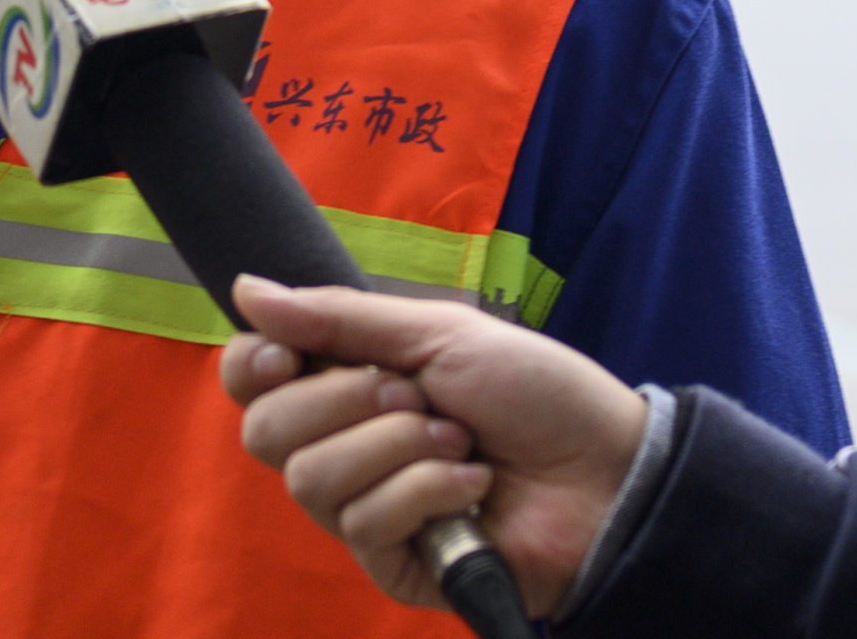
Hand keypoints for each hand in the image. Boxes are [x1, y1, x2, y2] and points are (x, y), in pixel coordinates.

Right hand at [218, 275, 650, 617]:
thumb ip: (340, 318)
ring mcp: (366, 510)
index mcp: (344, 386)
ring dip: (395, 448)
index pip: (250, 381)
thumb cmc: (536, 394)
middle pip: (265, 433)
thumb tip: (247, 290)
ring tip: (458, 440)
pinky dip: (425, 491)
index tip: (288, 354)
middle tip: (414, 395)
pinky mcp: (396, 565)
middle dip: (342, 402)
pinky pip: (364, 525)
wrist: (609, 471)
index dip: (252, 365)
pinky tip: (471, 486)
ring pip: (311, 481)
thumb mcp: (438, 333)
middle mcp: (343, 449)